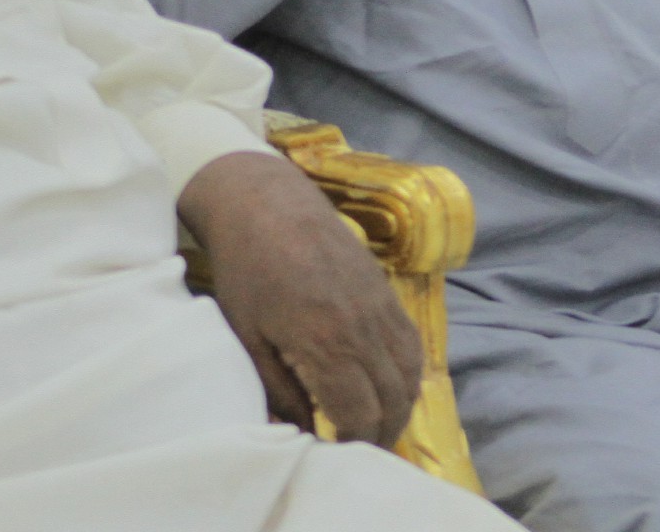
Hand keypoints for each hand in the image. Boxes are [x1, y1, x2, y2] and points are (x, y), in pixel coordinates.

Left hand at [177, 150, 421, 445]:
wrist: (269, 205)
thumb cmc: (247, 272)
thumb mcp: (248, 338)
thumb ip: (279, 389)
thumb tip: (303, 428)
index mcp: (327, 341)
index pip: (361, 412)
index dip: (355, 442)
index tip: (338, 454)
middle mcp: (366, 327)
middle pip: (395, 398)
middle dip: (383, 432)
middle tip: (361, 449)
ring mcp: (382, 306)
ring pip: (412, 372)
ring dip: (401, 405)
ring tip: (379, 424)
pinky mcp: (387, 291)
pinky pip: (412, 343)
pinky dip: (408, 373)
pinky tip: (390, 384)